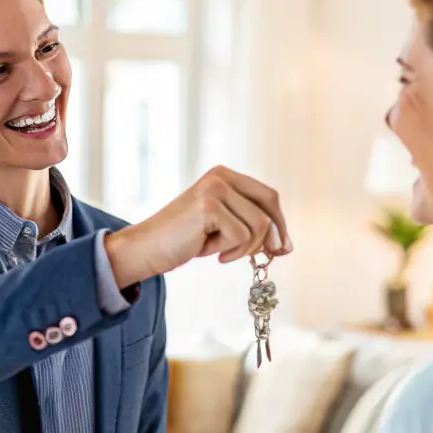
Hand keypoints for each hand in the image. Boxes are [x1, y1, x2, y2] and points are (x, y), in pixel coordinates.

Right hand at [104, 166, 293, 288]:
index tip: (282, 247)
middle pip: (269, 206)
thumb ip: (250, 226)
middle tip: (268, 256)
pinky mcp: (209, 207)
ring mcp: (214, 189)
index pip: (268, 196)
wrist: (148, 249)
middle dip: (272, 236)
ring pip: (258, 225)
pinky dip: (229, 251)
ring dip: (243, 248)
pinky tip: (208, 251)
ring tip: (218, 251)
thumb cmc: (184, 240)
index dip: (280, 223)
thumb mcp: (222, 227)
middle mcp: (221, 176)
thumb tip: (285, 245)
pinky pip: (241, 236)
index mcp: (224, 175)